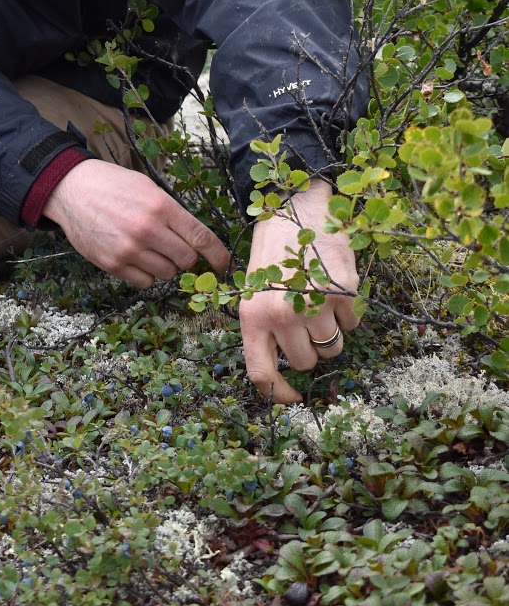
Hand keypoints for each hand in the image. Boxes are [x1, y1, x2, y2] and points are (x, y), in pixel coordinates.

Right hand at [43, 158, 229, 286]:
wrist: (72, 190)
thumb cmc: (113, 185)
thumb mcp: (148, 188)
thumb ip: (172, 213)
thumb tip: (195, 239)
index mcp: (161, 207)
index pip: (201, 237)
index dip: (218, 254)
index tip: (224, 264)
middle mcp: (148, 230)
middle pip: (186, 260)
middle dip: (185, 257)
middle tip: (173, 246)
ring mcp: (129, 249)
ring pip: (167, 274)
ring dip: (165, 266)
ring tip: (149, 249)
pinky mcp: (113, 264)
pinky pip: (144, 282)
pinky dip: (146, 275)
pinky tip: (135, 258)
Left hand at [239, 178, 359, 403]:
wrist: (296, 207)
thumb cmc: (273, 251)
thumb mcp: (253, 289)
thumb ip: (263, 327)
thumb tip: (280, 368)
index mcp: (252, 316)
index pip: (262, 373)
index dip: (278, 394)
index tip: (293, 398)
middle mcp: (281, 315)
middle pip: (306, 363)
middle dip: (309, 348)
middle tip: (305, 321)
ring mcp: (314, 305)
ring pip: (332, 347)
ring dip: (330, 332)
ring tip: (318, 302)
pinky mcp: (343, 292)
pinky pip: (352, 324)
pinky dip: (347, 313)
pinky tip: (333, 287)